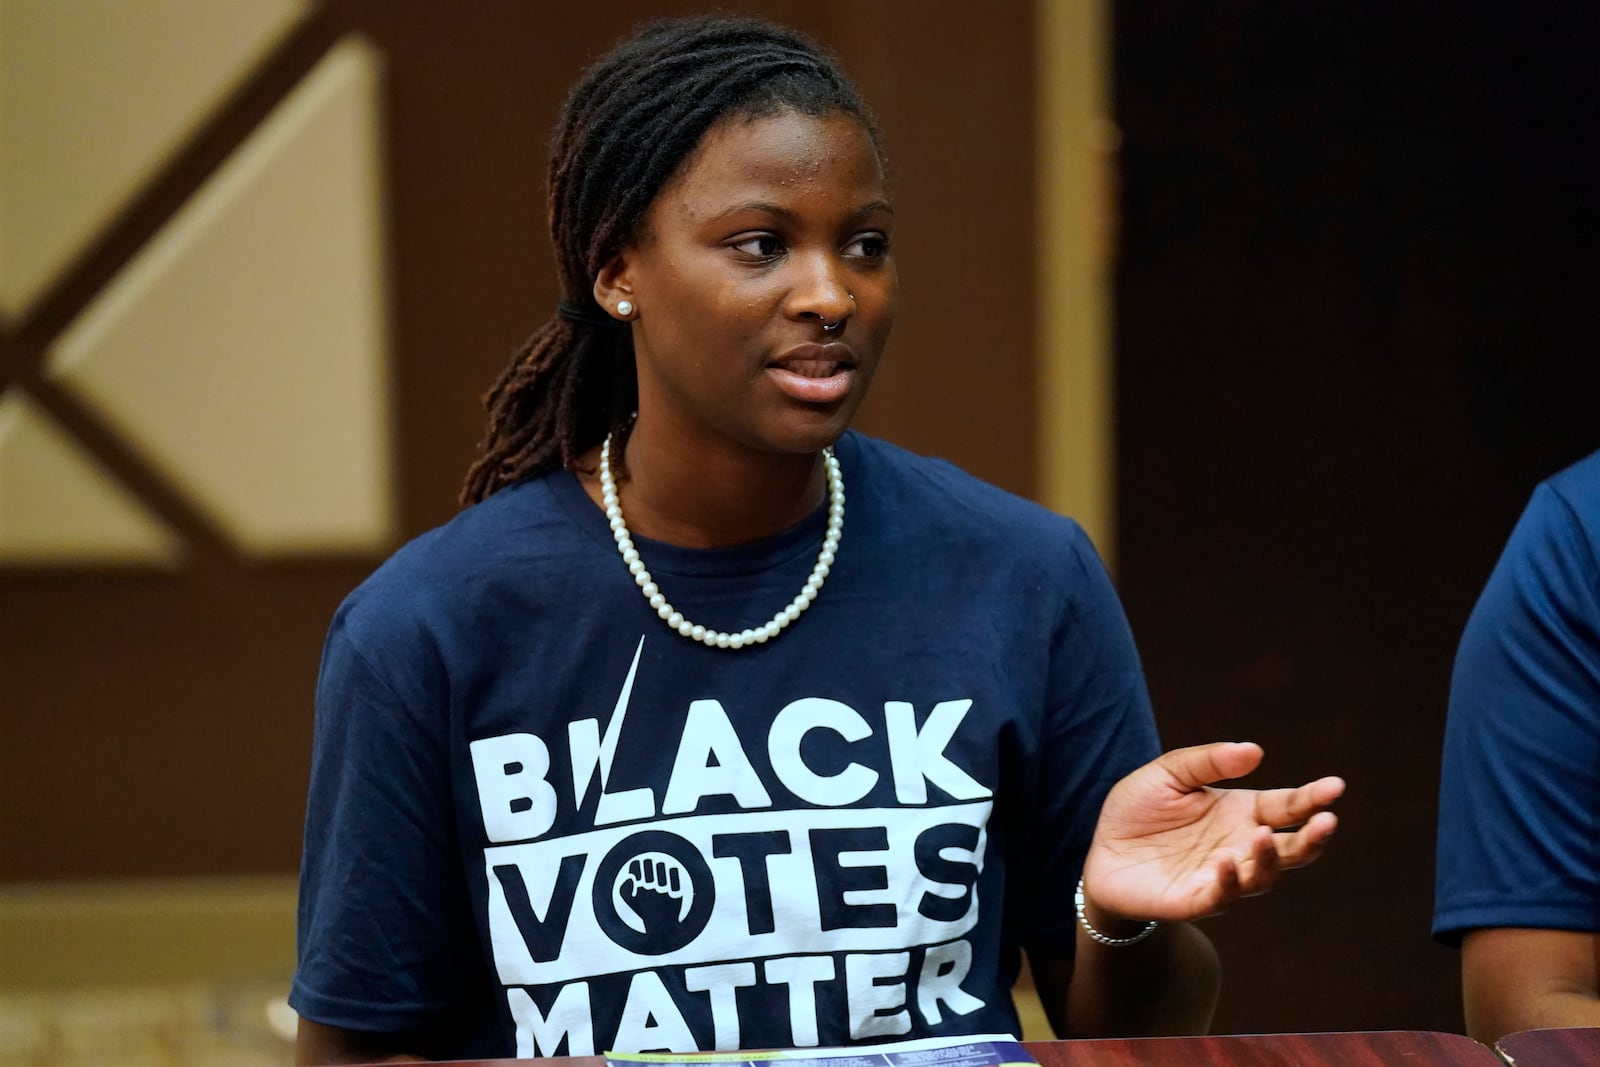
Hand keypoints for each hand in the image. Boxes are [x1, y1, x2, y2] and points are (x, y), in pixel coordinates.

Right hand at [619, 855, 690, 933]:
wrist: (661, 929)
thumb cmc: (645, 914)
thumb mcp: (631, 905)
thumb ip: (625, 891)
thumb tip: (630, 877)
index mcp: (639, 893)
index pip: (635, 871)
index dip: (636, 866)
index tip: (638, 864)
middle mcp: (650, 892)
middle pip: (648, 869)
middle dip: (647, 864)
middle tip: (648, 862)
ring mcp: (664, 894)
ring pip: (661, 872)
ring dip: (659, 866)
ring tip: (659, 865)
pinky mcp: (675, 897)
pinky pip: (675, 879)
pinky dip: (673, 872)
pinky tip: (671, 869)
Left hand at [1083, 741, 1343, 923]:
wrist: (1101, 852)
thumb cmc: (1139, 811)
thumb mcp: (1167, 774)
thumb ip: (1207, 761)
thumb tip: (1255, 751)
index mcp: (1242, 811)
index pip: (1288, 806)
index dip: (1313, 797)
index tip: (1336, 786)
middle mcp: (1241, 845)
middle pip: (1291, 848)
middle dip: (1312, 837)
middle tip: (1327, 820)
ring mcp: (1223, 876)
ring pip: (1264, 876)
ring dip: (1268, 859)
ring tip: (1261, 835)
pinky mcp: (1197, 900)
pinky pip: (1222, 897)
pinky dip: (1227, 881)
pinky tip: (1224, 861)